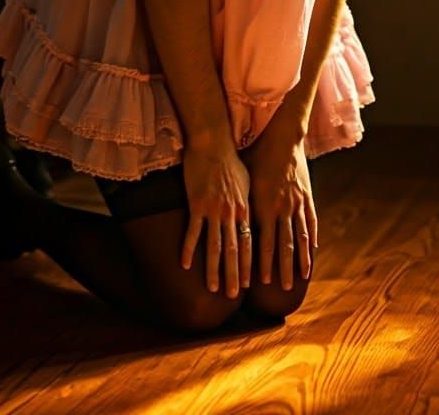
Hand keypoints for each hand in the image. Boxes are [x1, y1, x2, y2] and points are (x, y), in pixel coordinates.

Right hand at [180, 143, 251, 297]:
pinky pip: (193, 232)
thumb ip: (248, 203)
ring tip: (212, 288)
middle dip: (234, 275)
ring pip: (215, 246)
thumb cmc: (231, 160)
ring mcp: (214, 210)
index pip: (249, 243)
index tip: (249, 284)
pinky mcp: (197, 204)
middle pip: (234, 250)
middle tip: (233, 295)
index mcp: (245, 209)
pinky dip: (189, 250)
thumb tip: (252, 217)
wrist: (213, 142)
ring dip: (213, 270)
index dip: (248, 265)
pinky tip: (185, 265)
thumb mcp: (247, 182)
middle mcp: (232, 213)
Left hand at [244, 130, 316, 289]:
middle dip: (282, 270)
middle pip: (283, 246)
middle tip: (281, 290)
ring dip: (299, 261)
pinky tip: (311, 254)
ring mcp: (298, 204)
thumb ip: (239, 201)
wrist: (284, 137)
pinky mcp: (308, 197)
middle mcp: (282, 208)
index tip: (260, 283)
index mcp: (264, 205)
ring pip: (299, 239)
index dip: (263, 264)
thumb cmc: (258, 155)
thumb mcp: (245, 177)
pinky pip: (310, 224)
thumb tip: (223, 219)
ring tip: (299, 279)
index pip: (264, 242)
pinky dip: (311, 241)